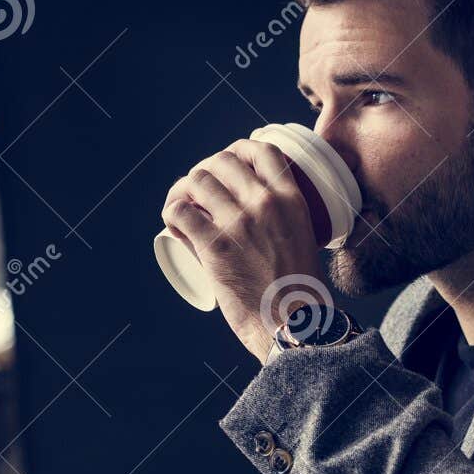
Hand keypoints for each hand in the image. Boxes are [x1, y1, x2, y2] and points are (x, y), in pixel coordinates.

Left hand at [161, 140, 328, 361]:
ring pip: (197, 180)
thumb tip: (258, 221)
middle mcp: (265, 203)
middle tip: (200, 192)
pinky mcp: (214, 246)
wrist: (294, 324)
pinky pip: (180, 211)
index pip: (263, 150)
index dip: (239, 149)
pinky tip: (174, 222)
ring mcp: (238, 223)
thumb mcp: (302, 241)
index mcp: (291, 200)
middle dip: (206, 170)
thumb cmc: (299, 293)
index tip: (229, 162)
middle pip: (222, 161)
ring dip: (183, 189)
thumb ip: (284, 224)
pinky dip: (171, 212)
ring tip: (183, 206)